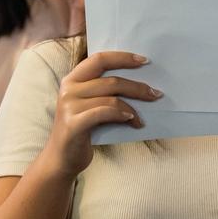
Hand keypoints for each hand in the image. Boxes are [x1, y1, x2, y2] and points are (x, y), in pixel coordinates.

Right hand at [45, 51, 160, 176]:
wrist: (61, 160)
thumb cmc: (82, 131)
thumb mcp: (90, 106)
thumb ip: (104, 92)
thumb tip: (139, 85)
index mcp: (72, 79)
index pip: (99, 59)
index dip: (123, 58)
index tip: (145, 61)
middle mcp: (68, 89)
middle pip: (111, 81)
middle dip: (137, 87)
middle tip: (156, 94)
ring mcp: (68, 106)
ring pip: (111, 98)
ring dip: (133, 107)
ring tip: (141, 118)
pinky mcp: (73, 124)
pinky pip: (105, 113)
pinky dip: (122, 115)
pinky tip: (132, 121)